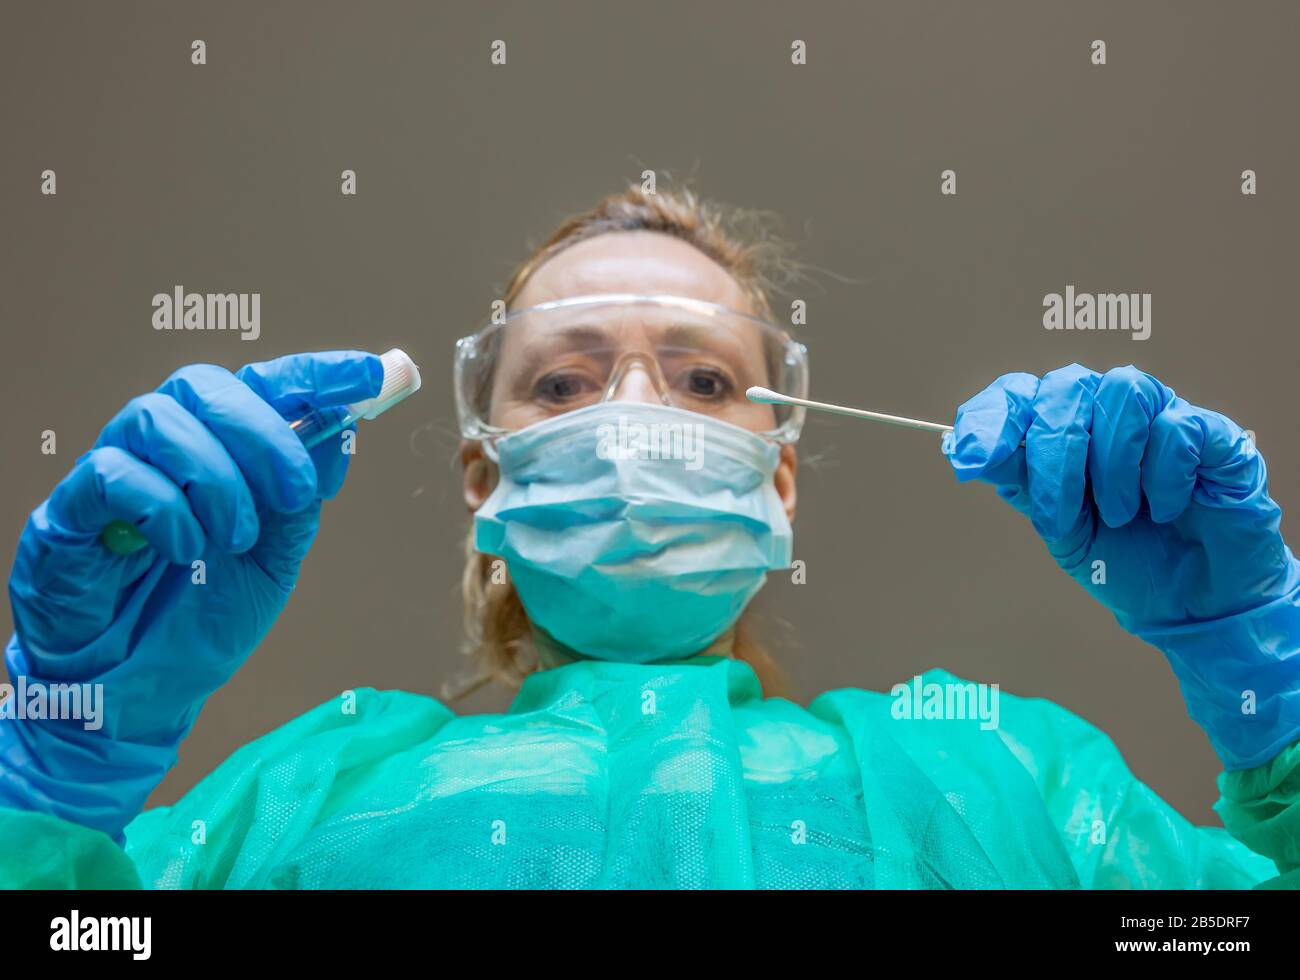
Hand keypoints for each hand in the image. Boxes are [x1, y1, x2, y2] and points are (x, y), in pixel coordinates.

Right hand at [2, 350, 382, 838]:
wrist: (143, 690)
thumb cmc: (201, 617)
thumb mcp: (273, 560)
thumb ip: (300, 502)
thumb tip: (340, 437)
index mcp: (220, 451)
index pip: (265, 385)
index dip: (318, 374)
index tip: (371, 375)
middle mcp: (166, 448)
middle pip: (206, 384)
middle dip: (263, 432)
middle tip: (294, 491)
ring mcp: (115, 471)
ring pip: (158, 417)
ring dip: (215, 477)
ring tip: (233, 537)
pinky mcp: (70, 509)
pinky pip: (111, 473)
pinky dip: (164, 508)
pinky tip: (187, 551)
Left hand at [947, 363, 1299, 768]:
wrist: (1191, 608)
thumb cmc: (1125, 562)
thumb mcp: (1059, 527)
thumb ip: (1020, 482)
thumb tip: (966, 450)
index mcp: (1065, 431)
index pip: (1020, 394)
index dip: (993, 416)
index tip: (974, 456)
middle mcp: (1109, 414)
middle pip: (1067, 387)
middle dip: (1054, 455)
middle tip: (1060, 515)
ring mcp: (1162, 417)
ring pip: (1123, 392)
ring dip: (1112, 464)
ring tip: (1121, 514)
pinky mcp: (1214, 435)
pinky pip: (1178, 426)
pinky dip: (1163, 475)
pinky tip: (1167, 509)